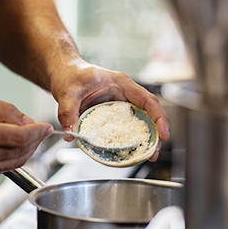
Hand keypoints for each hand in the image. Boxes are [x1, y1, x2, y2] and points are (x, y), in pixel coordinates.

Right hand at [0, 94, 53, 182]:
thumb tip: (30, 123)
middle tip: (40, 130)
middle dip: (36, 140)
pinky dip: (15, 157)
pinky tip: (13, 146)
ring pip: (16, 162)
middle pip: (21, 151)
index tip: (47, 127)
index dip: (38, 132)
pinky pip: (6, 168)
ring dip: (28, 150)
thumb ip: (8, 111)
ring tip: (28, 136)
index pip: (19, 137)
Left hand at [48, 60, 169, 161]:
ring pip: (142, 122)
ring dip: (146, 139)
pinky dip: (132, 139)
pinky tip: (131, 152)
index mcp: (122, 84)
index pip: (148, 100)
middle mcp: (126, 95)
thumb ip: (68, 112)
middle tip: (154, 153)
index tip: (163, 133)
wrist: (64, 73)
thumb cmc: (71, 74)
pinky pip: (129, 127)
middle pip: (150, 114)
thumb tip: (71, 134)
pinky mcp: (115, 115)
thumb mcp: (67, 92)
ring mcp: (122, 105)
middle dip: (156, 134)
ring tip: (147, 156)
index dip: (159, 117)